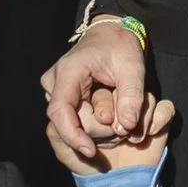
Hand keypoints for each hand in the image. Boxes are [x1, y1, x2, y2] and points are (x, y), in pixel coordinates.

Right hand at [43, 15, 147, 169]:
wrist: (110, 35)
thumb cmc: (121, 48)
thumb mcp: (133, 69)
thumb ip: (132, 97)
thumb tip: (128, 127)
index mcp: (69, 71)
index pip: (60, 110)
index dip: (73, 135)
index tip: (90, 151)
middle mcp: (54, 81)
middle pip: (69, 121)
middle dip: (98, 129)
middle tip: (125, 119)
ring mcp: (54, 89)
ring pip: (71, 122)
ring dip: (97, 127)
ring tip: (118, 112)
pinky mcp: (60, 96)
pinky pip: (72, 119)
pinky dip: (93, 124)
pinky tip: (110, 115)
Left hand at [76, 88, 175, 172]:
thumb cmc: (92, 169)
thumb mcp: (66, 152)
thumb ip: (58, 131)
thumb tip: (70, 112)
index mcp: (94, 107)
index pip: (98, 91)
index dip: (100, 107)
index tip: (100, 126)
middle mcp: (117, 105)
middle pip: (123, 91)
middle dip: (120, 115)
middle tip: (118, 134)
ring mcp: (139, 112)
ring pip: (145, 97)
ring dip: (140, 119)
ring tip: (133, 139)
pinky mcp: (159, 120)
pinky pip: (165, 107)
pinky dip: (159, 118)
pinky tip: (151, 133)